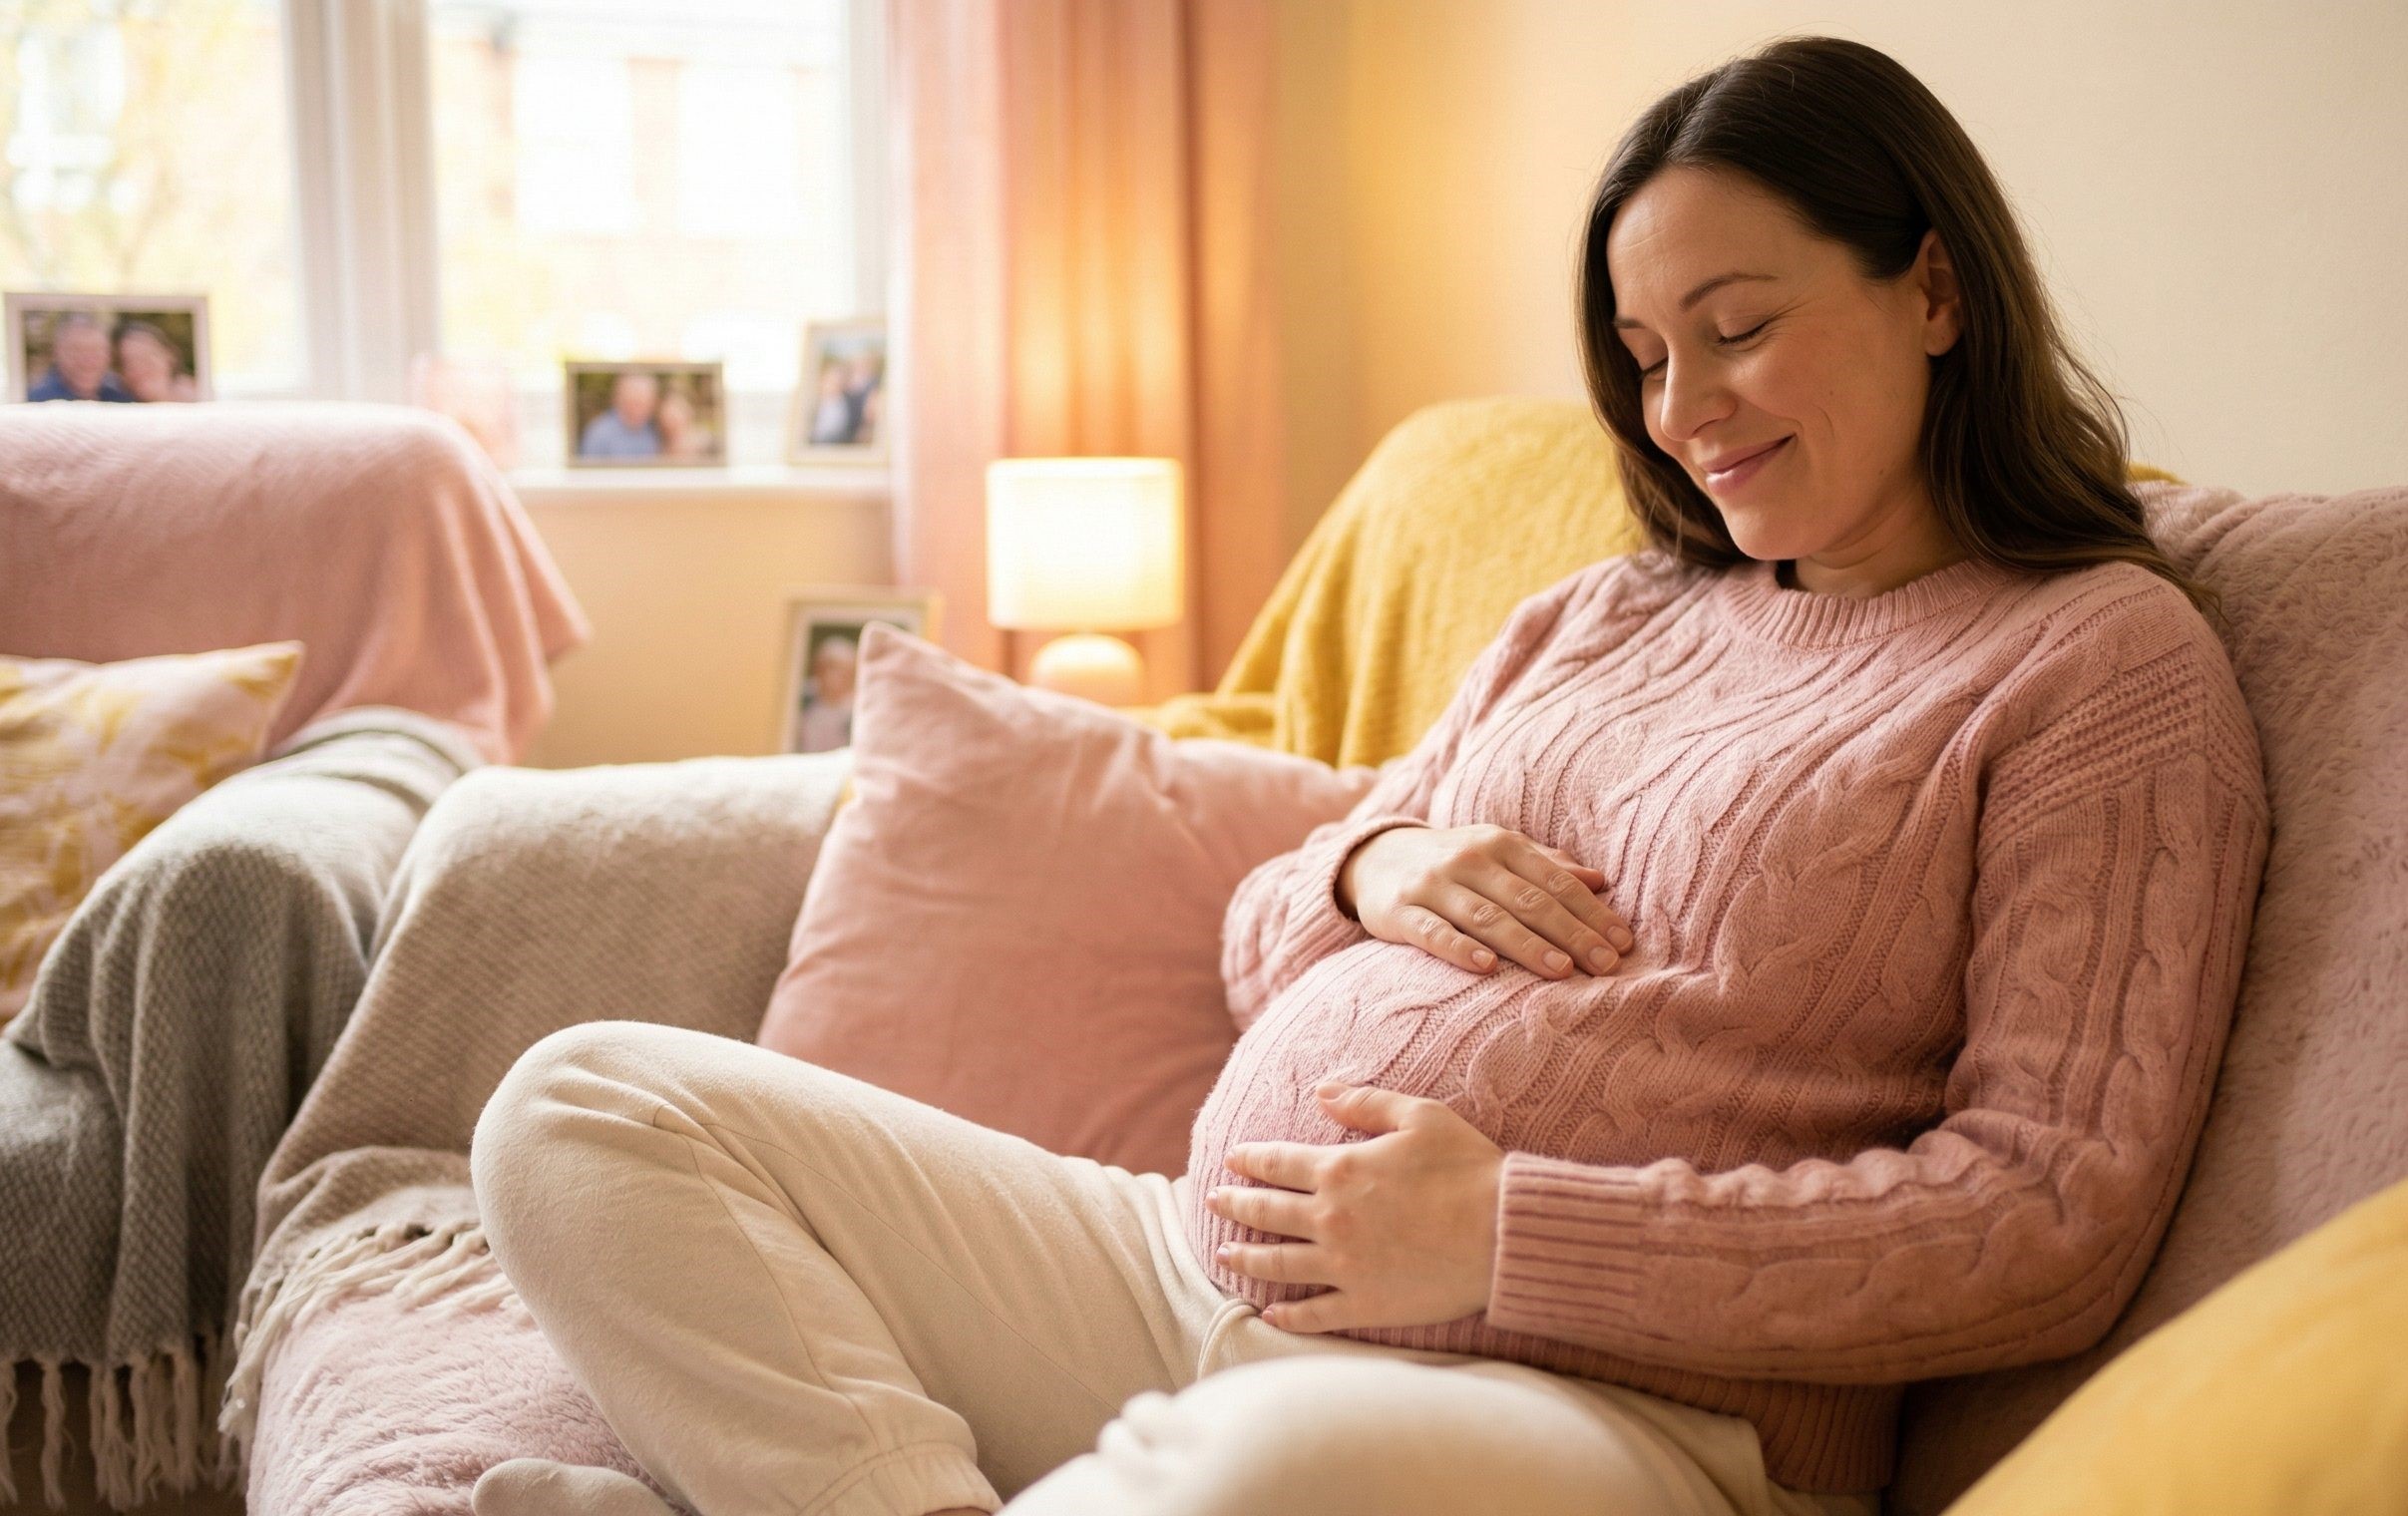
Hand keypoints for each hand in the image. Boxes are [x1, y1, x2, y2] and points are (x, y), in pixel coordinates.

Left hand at [1203, 1081, 1502, 1332]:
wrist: (1503, 1233)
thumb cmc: (1468, 1169)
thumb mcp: (1419, 1116)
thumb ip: (1364, 1102)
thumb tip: (1321, 1091)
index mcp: (1340, 1171)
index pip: (1277, 1163)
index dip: (1249, 1160)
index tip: (1230, 1160)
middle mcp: (1331, 1220)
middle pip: (1266, 1212)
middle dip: (1235, 1205)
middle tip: (1212, 1202)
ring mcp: (1344, 1267)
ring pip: (1279, 1264)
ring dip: (1247, 1259)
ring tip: (1225, 1255)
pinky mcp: (1365, 1305)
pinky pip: (1315, 1315)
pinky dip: (1287, 1317)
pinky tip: (1271, 1314)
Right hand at [1338, 823, 1634, 978]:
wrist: (1375, 857)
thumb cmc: (1453, 862)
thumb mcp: (1498, 854)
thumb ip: (1547, 866)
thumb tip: (1601, 882)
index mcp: (1500, 844)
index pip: (1555, 881)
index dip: (1591, 912)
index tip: (1622, 943)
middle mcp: (1469, 859)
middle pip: (1529, 901)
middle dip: (1571, 934)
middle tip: (1605, 966)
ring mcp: (1433, 885)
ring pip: (1488, 917)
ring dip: (1527, 945)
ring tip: (1562, 971)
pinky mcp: (1400, 912)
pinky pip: (1434, 933)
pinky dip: (1460, 949)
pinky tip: (1487, 967)